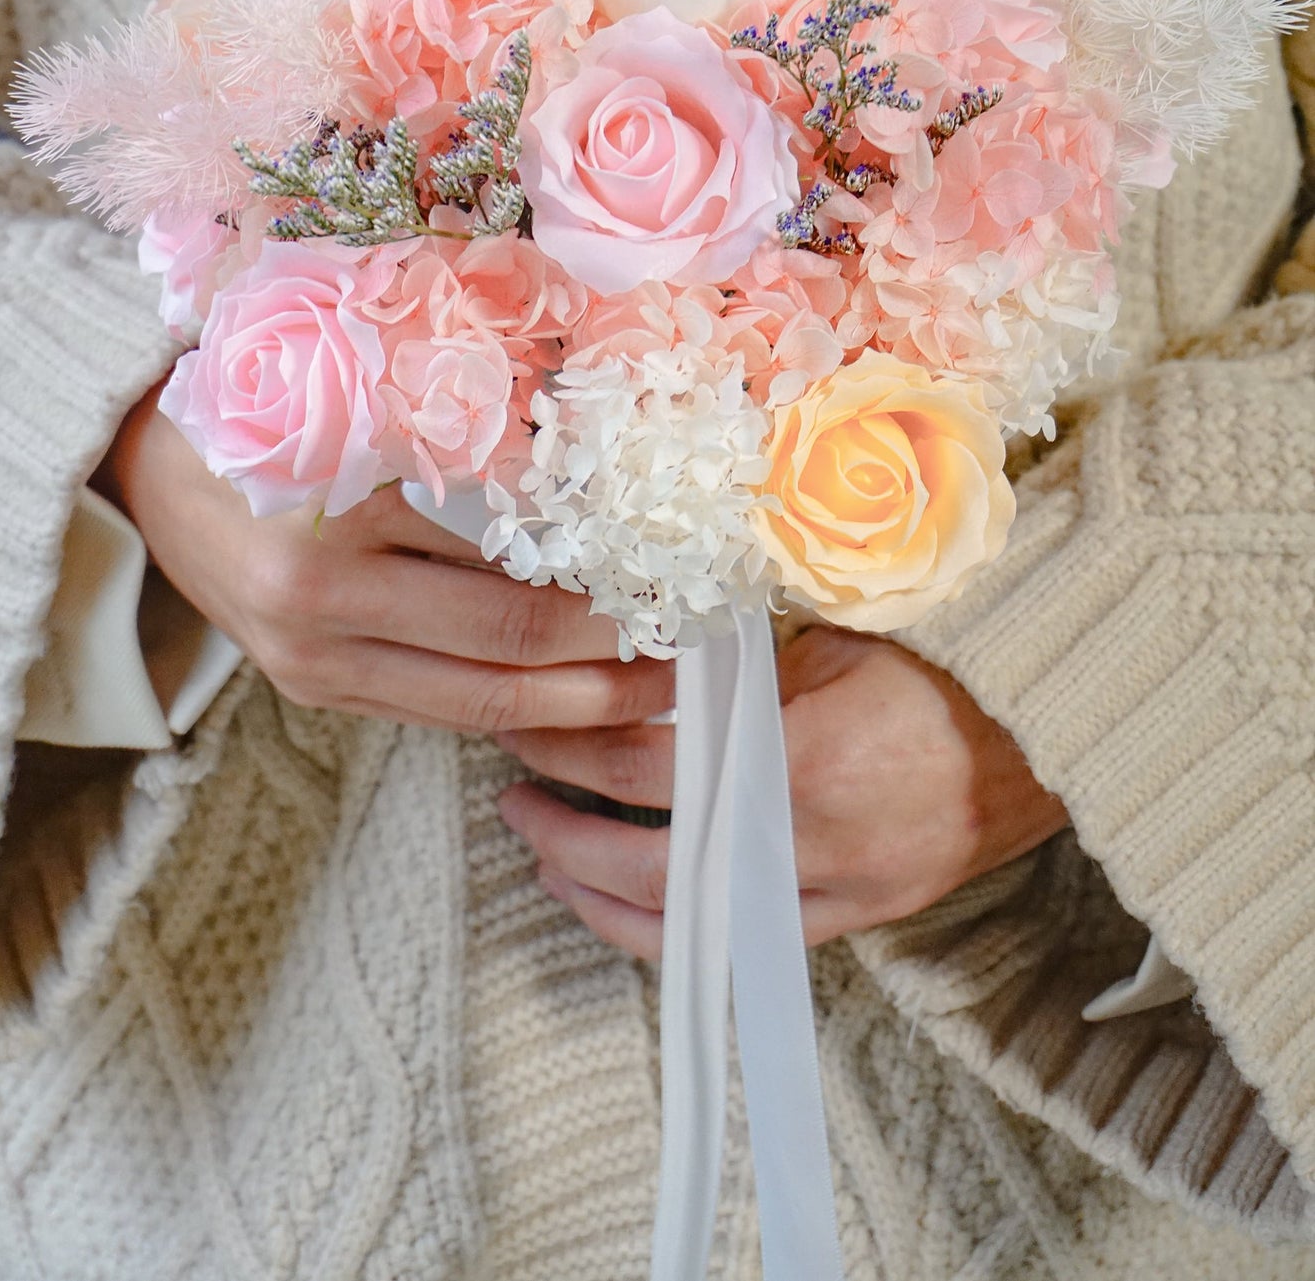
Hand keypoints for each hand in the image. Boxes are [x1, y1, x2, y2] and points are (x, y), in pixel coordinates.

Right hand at [99, 382, 671, 731]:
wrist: (146, 470)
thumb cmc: (267, 413)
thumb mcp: (362, 409)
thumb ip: (466, 451)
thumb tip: (600, 492)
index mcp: (338, 520)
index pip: (505, 568)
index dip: (604, 586)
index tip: (680, 579)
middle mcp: (319, 604)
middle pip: (505, 648)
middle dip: (612, 662)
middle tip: (694, 654)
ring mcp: (312, 662)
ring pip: (477, 702)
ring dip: (577, 706)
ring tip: (657, 696)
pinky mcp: (312, 689)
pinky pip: (435, 711)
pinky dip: (512, 711)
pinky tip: (574, 703)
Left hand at [495, 625, 1068, 957]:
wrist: (1060, 717)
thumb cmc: (948, 653)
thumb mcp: (835, 630)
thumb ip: (735, 658)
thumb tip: (631, 651)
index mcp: (802, 754)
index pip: (646, 761)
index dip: (570, 741)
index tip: (526, 713)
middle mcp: (815, 841)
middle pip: (647, 861)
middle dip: (563, 832)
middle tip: (510, 793)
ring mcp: (843, 890)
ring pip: (686, 926)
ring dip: (597, 894)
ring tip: (543, 852)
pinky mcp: (863, 914)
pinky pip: (742, 941)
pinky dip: (670, 928)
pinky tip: (623, 901)